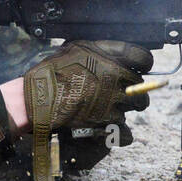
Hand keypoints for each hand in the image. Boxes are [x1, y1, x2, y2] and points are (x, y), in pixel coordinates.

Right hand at [21, 41, 153, 180]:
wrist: (38, 98)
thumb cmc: (53, 71)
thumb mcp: (78, 48)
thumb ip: (103, 50)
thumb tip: (118, 55)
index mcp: (112, 58)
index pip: (144, 58)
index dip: (141, 64)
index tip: (137, 68)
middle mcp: (117, 79)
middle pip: (141, 86)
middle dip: (133, 90)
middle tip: (121, 93)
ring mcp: (114, 101)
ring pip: (134, 107)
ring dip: (124, 108)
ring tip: (107, 107)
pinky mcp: (107, 122)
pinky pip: (126, 131)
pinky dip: (120, 132)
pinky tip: (110, 126)